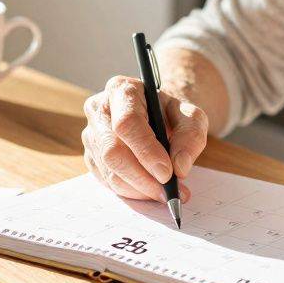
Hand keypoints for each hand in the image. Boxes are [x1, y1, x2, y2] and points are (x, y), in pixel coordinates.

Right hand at [81, 75, 208, 203]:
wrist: (156, 115)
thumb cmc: (171, 113)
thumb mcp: (191, 117)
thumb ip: (191, 137)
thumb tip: (179, 167)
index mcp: (122, 90)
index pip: (127, 123)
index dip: (146, 151)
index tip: (167, 173)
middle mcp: (99, 110)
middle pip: (113, 151)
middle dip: (143, 178)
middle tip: (169, 192)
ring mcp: (91, 134)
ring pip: (110, 171)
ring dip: (140, 189)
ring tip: (165, 192)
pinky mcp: (91, 156)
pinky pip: (107, 182)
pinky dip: (131, 191)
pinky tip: (150, 188)